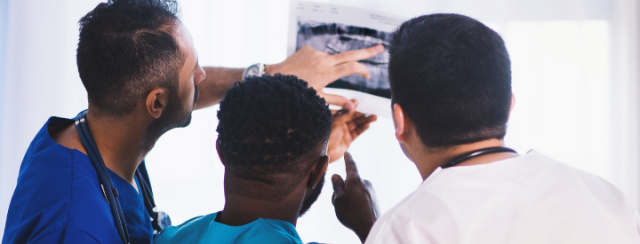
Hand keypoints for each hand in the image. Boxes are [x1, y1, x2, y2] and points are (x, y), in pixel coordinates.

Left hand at [267, 45, 383, 108]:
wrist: (274, 78)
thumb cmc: (296, 92)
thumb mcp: (317, 99)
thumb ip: (336, 101)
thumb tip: (353, 106)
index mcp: (326, 73)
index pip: (351, 67)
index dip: (362, 70)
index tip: (367, 76)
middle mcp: (322, 60)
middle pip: (350, 54)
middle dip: (367, 52)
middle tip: (381, 48)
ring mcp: (315, 53)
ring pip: (332, 58)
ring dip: (332, 67)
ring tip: (315, 79)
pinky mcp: (308, 49)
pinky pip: (320, 56)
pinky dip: (321, 63)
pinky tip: (309, 72)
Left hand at [328, 101, 376, 162]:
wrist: (324, 154)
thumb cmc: (326, 137)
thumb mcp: (336, 123)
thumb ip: (346, 114)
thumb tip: (354, 103)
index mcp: (334, 117)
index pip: (345, 110)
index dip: (353, 106)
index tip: (360, 103)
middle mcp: (339, 123)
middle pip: (353, 116)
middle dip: (362, 114)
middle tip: (371, 110)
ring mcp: (344, 131)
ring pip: (356, 124)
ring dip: (365, 121)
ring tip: (374, 117)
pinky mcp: (348, 139)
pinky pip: (356, 132)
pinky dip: (362, 129)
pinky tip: (367, 125)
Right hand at [332, 152, 378, 242]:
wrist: (370, 227)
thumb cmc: (351, 213)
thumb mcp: (338, 199)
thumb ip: (337, 186)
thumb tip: (336, 175)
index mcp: (356, 180)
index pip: (351, 166)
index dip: (348, 159)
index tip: (347, 153)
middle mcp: (366, 183)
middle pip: (352, 182)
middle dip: (344, 189)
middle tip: (337, 201)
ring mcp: (372, 192)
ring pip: (357, 191)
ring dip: (351, 197)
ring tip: (347, 210)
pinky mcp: (375, 201)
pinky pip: (363, 198)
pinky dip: (358, 203)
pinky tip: (356, 213)